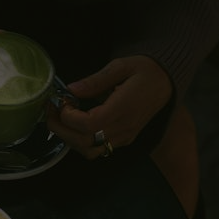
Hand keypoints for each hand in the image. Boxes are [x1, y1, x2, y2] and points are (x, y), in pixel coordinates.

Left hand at [47, 56, 172, 158]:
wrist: (166, 82)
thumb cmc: (145, 71)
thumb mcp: (120, 66)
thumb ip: (94, 81)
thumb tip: (71, 90)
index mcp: (123, 109)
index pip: (89, 125)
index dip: (69, 117)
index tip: (60, 102)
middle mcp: (123, 128)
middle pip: (84, 142)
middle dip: (61, 129)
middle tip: (51, 111)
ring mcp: (124, 137)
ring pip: (89, 151)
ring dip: (70, 139)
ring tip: (61, 118)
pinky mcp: (124, 139)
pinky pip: (98, 149)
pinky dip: (81, 141)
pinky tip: (76, 124)